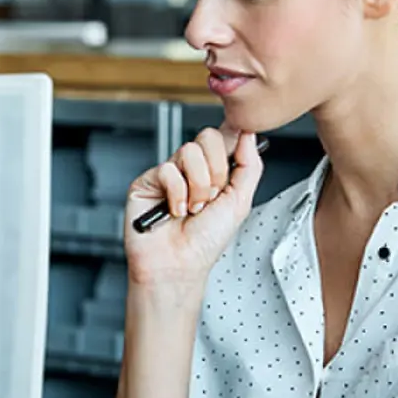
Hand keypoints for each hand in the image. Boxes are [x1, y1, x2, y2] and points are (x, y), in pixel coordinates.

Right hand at [123, 126, 262, 286]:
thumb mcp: (240, 202)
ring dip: (198, 187)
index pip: (224, 137)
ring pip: (189, 152)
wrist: (179, 264)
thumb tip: (249, 134)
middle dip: (217, 171)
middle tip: (212, 197)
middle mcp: (191, 169)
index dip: (233, 135)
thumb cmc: (205, 242)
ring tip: (193, 208)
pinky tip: (174, 211)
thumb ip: (249, 166)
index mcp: (214, 171)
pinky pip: (167, 170)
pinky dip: (177, 194)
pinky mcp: (147, 180)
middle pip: (208, 137)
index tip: (240, 141)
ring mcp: (169, 173)